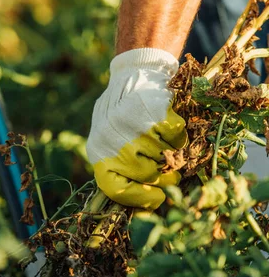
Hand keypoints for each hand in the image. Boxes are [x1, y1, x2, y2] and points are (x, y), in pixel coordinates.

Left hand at [86, 49, 186, 208]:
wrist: (135, 72)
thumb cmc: (124, 115)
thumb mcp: (111, 141)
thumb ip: (121, 169)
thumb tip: (148, 204)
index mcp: (98, 151)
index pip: (116, 189)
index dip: (140, 198)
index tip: (158, 198)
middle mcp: (111, 139)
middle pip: (147, 175)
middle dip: (165, 176)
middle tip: (172, 169)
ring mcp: (132, 124)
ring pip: (166, 157)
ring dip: (173, 154)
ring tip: (168, 142)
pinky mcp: (153, 110)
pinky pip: (177, 137)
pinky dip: (179, 135)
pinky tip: (170, 126)